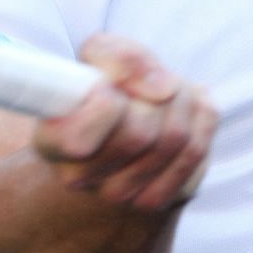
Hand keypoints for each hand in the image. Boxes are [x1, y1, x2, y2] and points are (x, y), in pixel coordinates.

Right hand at [32, 34, 217, 213]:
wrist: (120, 123)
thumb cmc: (102, 84)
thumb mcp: (100, 54)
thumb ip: (121, 57)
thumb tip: (161, 89)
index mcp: (51, 143)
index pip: (79, 139)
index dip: (104, 103)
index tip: (108, 85)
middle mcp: (81, 179)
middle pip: (139, 134)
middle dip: (156, 92)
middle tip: (150, 82)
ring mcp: (122, 196)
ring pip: (174, 140)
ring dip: (182, 100)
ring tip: (169, 91)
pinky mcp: (162, 198)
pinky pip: (197, 151)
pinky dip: (201, 119)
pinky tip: (186, 111)